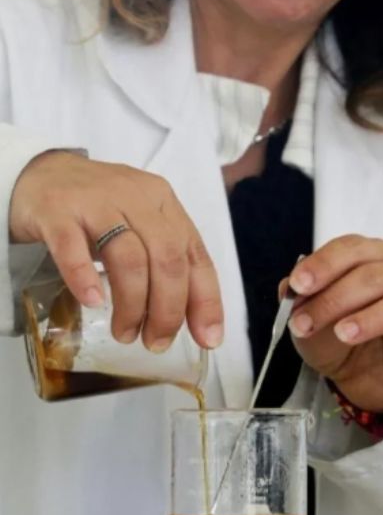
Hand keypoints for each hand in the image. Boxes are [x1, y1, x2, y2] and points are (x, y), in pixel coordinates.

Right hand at [9, 151, 223, 350]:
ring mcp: (96, 202)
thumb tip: (189, 317)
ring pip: (128, 256)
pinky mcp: (57, 210)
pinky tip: (92, 302)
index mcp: (165, 203)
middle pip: (166, 258)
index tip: (208, 338)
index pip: (195, 255)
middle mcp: (137, 198)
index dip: (206, 300)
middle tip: (156, 342)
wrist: (41, 172)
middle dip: (167, 309)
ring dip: (132, 304)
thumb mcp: (141, 225)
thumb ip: (164, 261)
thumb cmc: (99, 208)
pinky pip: (73, 246)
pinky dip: (85, 278)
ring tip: (125, 333)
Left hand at [285, 235, 382, 413]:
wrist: (354, 380)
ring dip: (372, 317)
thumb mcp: (306, 320)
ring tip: (344, 334)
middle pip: (374, 274)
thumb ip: (298, 300)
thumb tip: (289, 287)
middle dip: (335, 297)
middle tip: (305, 324)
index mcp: (369, 261)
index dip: (324, 264)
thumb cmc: (334, 340)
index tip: (298, 285)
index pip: (352, 249)